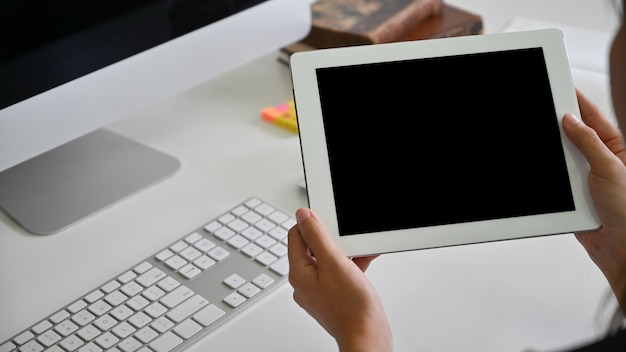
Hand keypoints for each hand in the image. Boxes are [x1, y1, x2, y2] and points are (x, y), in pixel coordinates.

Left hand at [288, 208, 392, 351]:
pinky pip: (338, 273)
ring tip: (357, 251)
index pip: (295, 236)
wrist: (367, 335)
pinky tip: (363, 262)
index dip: (310, 223)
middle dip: (331, 239)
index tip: (326, 218)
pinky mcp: (334, 296)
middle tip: (344, 238)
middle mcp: (305, 283)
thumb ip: (316, 236)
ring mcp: (319, 291)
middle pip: (312, 247)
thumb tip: (302, 216)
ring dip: (344, 252)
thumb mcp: (334, 262)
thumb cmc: (351, 307)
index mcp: (299, 273)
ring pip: (328, 260)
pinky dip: (350, 265)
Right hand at [562, 89, 625, 313]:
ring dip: (554, 161)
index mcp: (616, 148)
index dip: (577, 103)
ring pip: (559, 160)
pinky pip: (554, 182)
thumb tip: (571, 120)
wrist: (621, 248)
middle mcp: (599, 161)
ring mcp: (584, 179)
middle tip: (544, 118)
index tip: (560, 90)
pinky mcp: (571, 196)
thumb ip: (589, 142)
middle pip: (572, 136)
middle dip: (558, 130)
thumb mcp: (611, 167)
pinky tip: (548, 178)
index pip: (592, 118)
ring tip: (551, 158)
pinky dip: (549, 180)